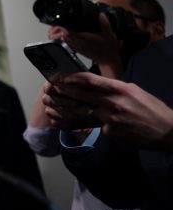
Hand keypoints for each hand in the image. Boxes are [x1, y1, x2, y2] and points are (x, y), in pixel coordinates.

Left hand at [47, 72, 172, 148]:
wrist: (167, 132)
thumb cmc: (151, 109)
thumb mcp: (134, 91)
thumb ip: (114, 88)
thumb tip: (96, 86)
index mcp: (119, 89)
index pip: (90, 80)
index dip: (72, 78)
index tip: (59, 77)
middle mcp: (113, 102)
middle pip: (81, 95)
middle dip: (63, 92)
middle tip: (50, 90)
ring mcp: (110, 119)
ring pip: (82, 112)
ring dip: (66, 109)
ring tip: (52, 107)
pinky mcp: (110, 133)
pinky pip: (94, 126)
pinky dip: (86, 124)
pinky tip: (75, 124)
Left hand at [48, 14, 123, 76]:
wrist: (107, 60)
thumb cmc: (108, 49)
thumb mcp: (110, 35)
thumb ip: (105, 24)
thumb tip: (101, 15)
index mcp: (83, 39)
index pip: (67, 32)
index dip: (62, 26)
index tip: (61, 19)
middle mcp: (76, 43)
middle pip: (59, 35)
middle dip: (56, 27)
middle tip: (59, 19)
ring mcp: (74, 46)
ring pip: (59, 39)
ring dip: (57, 32)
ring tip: (59, 24)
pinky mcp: (74, 48)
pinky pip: (63, 42)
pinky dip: (60, 36)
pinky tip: (64, 31)